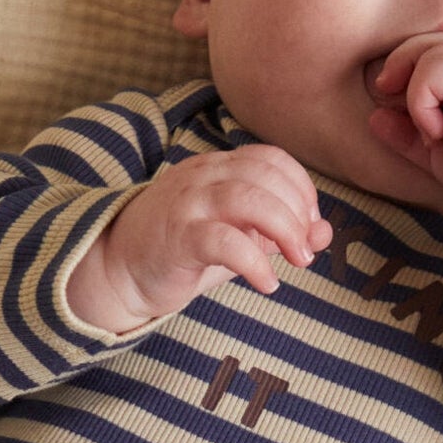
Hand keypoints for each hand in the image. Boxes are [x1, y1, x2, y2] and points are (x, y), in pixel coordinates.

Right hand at [66, 143, 332, 333]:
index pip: (271, 159)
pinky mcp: (177, 239)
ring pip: (249, 199)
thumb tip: (324, 232)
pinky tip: (266, 283)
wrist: (118, 271)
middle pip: (266, 176)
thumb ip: (277, 231)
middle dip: (298, 214)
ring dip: (285, 230)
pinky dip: (255, 263)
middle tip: (306, 252)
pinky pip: (224, 242)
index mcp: (217, 168)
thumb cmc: (181, 252)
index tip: (309, 226)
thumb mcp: (236, 237)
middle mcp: (202, 177)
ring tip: (298, 261)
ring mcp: (187, 205)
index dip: (301, 189)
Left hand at [367, 34, 442, 199]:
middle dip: (400, 64)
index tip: (391, 85)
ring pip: (425, 52)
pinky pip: (430, 71)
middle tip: (385, 92)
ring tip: (432, 131)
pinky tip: (437, 131)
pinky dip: (421, 103)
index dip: (413, 56)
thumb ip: (409, 132)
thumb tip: (375, 118)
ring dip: (415, 95)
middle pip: (429, 40)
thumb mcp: (438, 150)